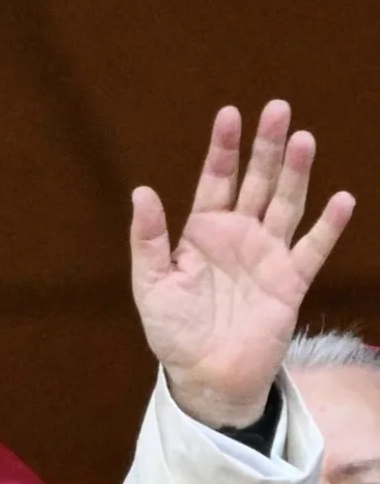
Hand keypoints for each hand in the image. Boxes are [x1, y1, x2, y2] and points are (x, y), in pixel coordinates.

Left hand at [130, 100, 354, 427]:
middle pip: (256, 181)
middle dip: (266, 147)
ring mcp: (267, 255)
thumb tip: (141, 192)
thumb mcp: (150, 283)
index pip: (215, 180)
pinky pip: (312, 249)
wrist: (204, 375)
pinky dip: (328, 226)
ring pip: (286, 205)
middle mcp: (239, 235)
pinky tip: (341, 200)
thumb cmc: (173, 329)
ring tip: (303, 139)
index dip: (223, 148)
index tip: (230, 114)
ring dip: (296, 174)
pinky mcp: (290, 282)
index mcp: (202, 231)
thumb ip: (148, 239)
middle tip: (277, 108)